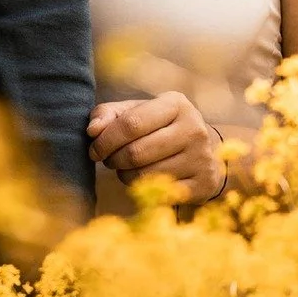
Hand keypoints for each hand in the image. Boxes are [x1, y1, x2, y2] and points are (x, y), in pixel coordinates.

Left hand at [86, 94, 224, 204]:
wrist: (204, 151)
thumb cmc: (159, 128)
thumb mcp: (137, 112)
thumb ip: (109, 115)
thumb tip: (93, 130)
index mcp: (176, 104)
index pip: (131, 124)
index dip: (106, 140)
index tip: (94, 149)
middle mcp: (193, 128)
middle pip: (136, 153)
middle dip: (113, 159)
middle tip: (109, 160)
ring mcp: (201, 158)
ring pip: (145, 175)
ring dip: (125, 175)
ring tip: (125, 168)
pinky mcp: (203, 183)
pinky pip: (159, 193)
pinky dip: (142, 188)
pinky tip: (142, 179)